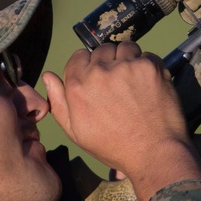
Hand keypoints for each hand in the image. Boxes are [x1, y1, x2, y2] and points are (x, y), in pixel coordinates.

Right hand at [42, 43, 200, 200]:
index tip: (100, 79)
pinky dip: (148, 66)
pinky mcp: (149, 66)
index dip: (90, 66)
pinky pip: (147, 55)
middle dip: (109, 62)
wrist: (153, 153)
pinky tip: (149, 85)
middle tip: (119, 83)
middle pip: (102, 50)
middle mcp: (99, 71)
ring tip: (134, 81)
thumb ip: (58, 102)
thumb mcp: (76, 132)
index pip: (79, 56)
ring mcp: (126, 66)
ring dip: (129, 59)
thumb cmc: (114, 146)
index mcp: (77, 85)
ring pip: (125, 48)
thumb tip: (48, 76)